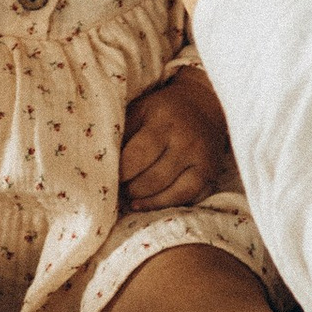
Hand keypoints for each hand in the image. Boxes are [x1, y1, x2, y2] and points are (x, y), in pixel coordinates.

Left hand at [119, 64, 233, 211]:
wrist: (203, 105)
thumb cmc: (161, 111)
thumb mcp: (140, 110)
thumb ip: (122, 133)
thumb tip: (100, 164)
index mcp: (164, 121)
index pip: (138, 156)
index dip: (120, 173)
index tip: (106, 177)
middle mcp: (187, 141)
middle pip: (154, 179)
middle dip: (132, 189)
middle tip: (118, 190)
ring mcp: (203, 160)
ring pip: (174, 194)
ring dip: (149, 202)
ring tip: (132, 201)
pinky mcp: (212, 175)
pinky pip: (190, 199)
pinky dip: (169, 205)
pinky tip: (153, 204)